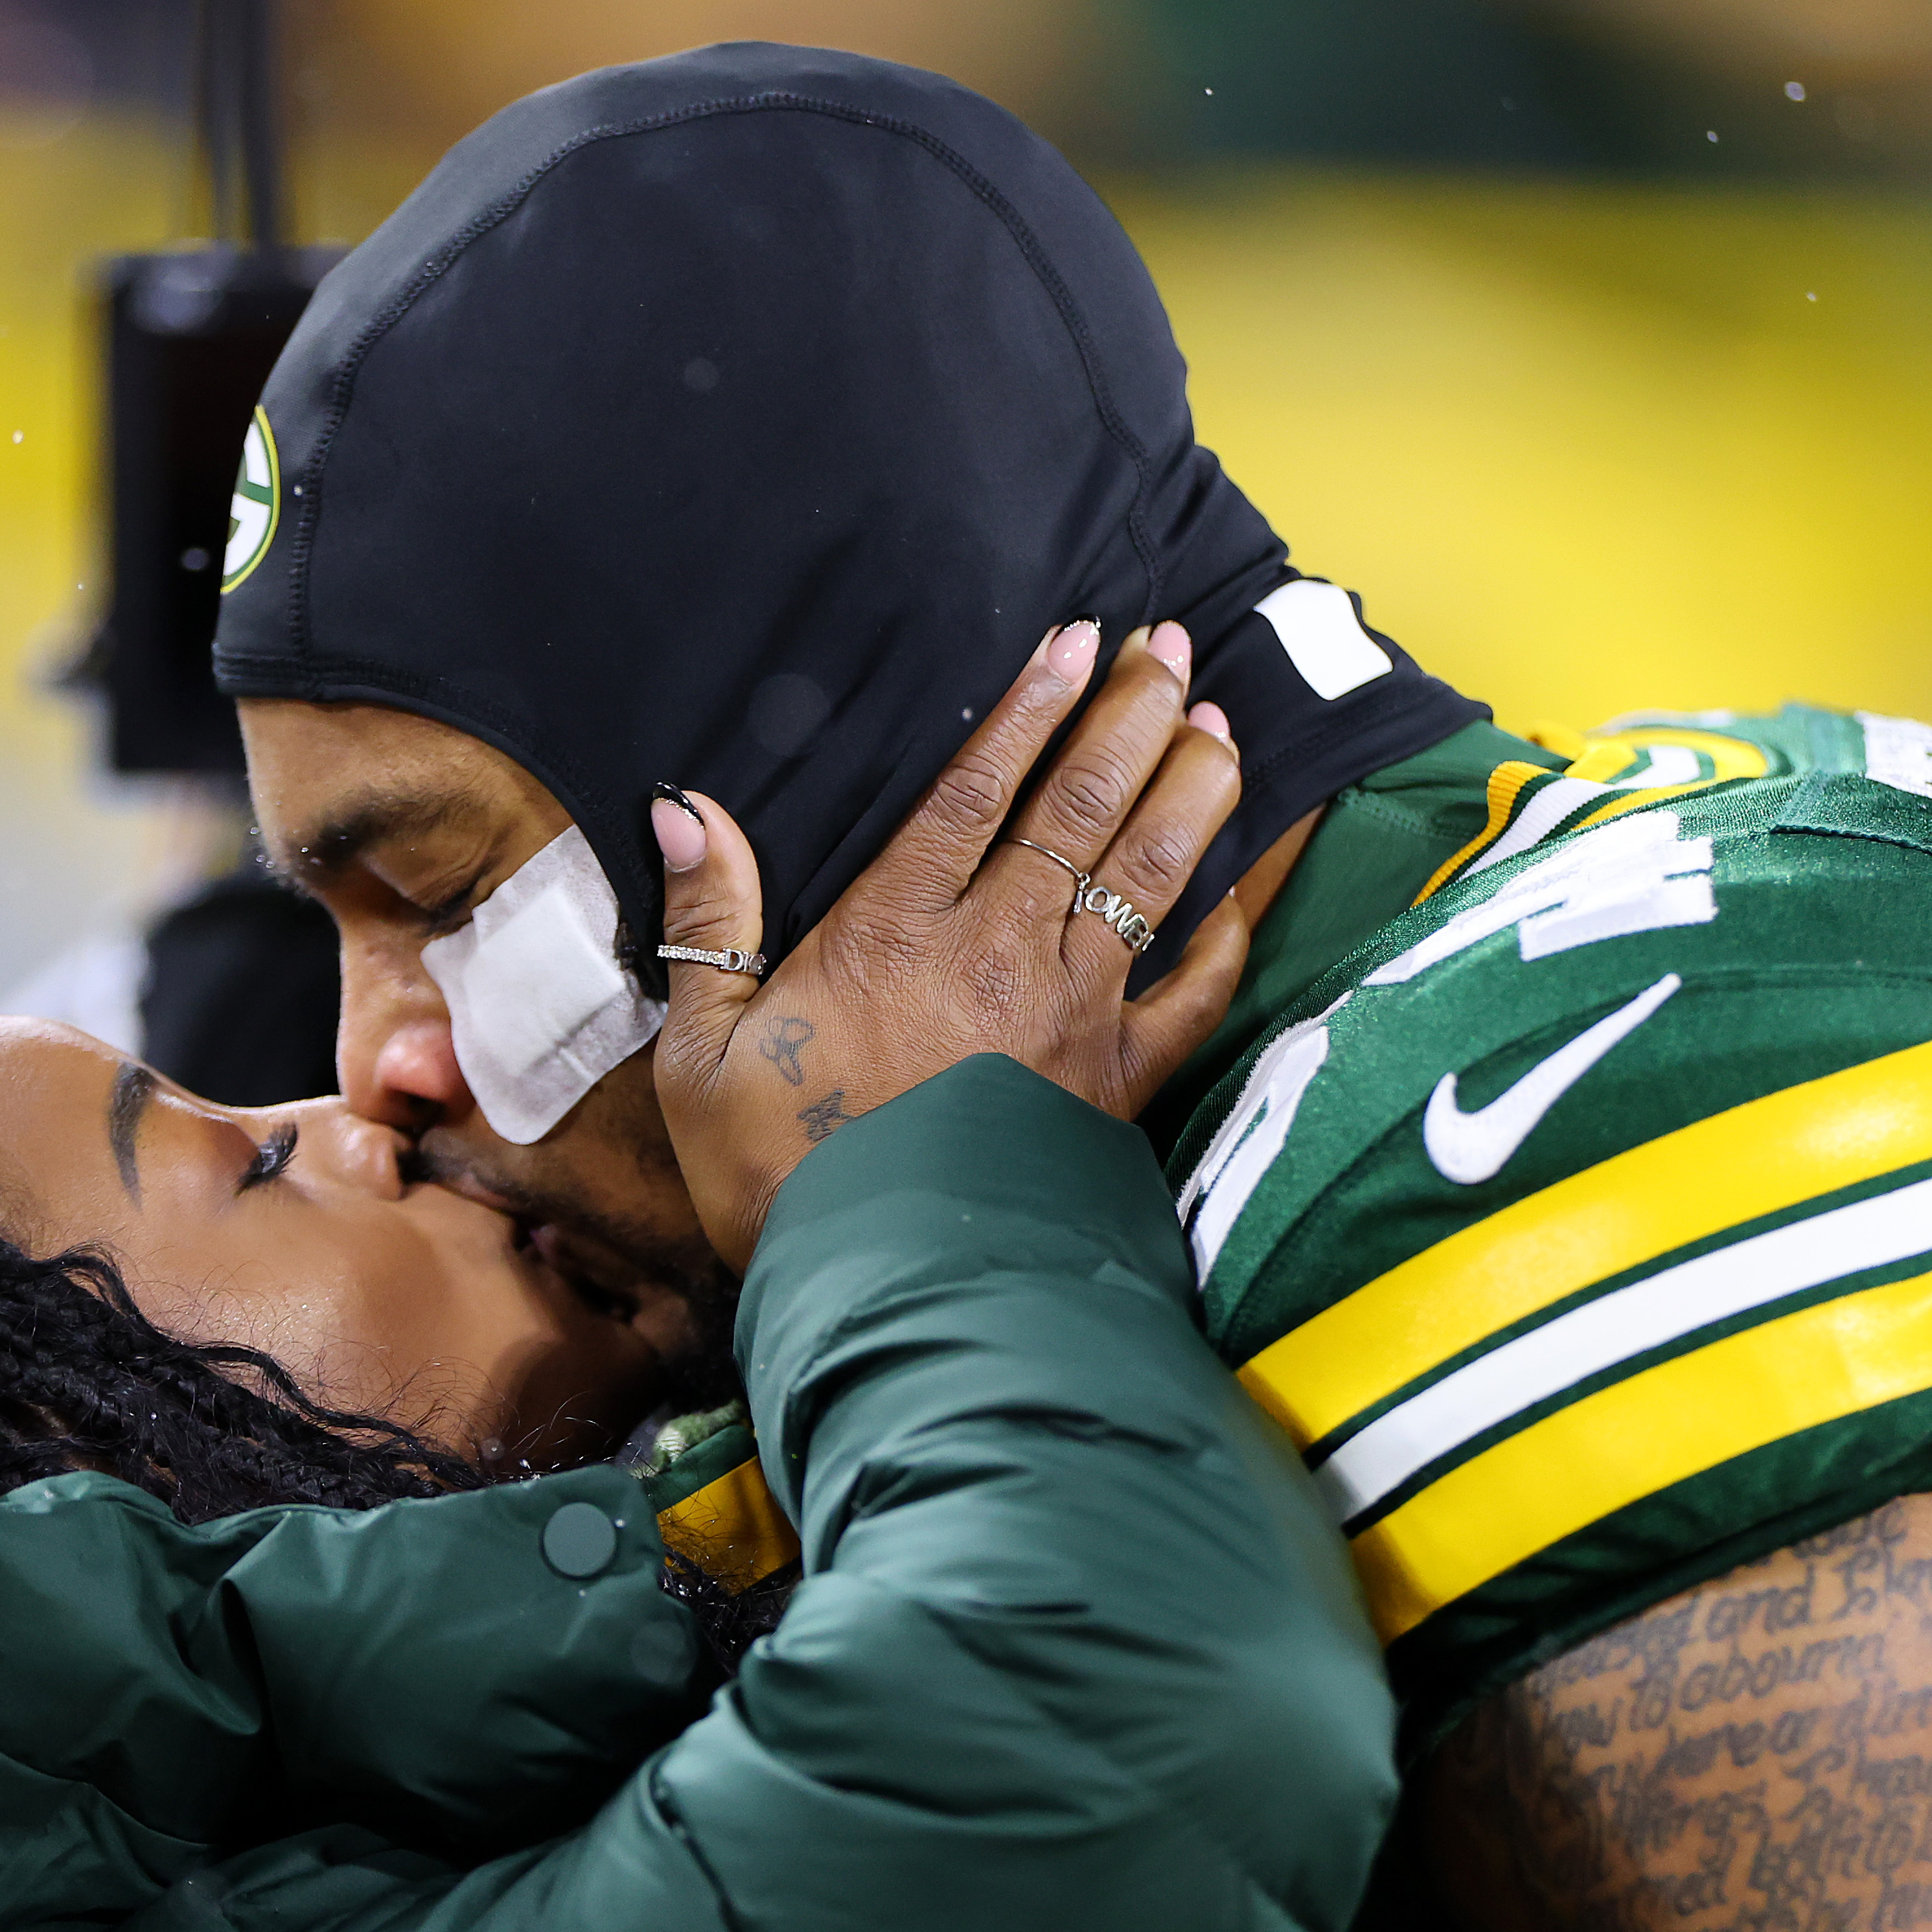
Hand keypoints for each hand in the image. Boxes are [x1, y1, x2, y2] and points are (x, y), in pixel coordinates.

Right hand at [652, 619, 1246, 1268]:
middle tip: (1169, 648)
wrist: (877, 1292)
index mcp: (893, 934)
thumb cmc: (775, 1176)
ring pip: (1151, 877)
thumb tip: (686, 808)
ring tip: (1221, 728)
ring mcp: (1071, 1018)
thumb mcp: (700, 1053)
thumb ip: (707, 922)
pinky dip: (1229, 934)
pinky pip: (1195, 995)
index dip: (1030, 708)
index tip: (1075, 639)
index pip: (977, 791)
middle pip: (1085, 808)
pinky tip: (1246, 887)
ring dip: (1191, 791)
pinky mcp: (1116, 1085)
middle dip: (1133, 716)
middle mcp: (997, 955)